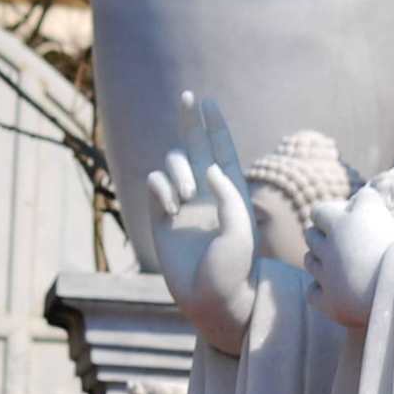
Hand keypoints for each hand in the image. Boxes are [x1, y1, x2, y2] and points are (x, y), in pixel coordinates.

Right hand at [143, 92, 256, 355]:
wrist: (212, 297)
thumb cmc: (233, 267)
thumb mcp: (238, 229)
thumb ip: (226, 194)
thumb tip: (206, 167)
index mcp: (230, 191)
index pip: (221, 149)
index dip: (214, 125)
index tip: (207, 101)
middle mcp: (206, 191)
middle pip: (195, 145)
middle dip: (190, 120)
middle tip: (187, 96)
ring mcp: (182, 202)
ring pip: (173, 163)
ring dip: (178, 169)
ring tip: (186, 195)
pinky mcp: (161, 216)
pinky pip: (154, 184)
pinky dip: (161, 186)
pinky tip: (171, 205)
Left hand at [304, 188, 393, 327]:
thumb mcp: (380, 211)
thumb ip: (366, 198)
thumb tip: (358, 196)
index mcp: (339, 224)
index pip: (318, 211)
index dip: (327, 215)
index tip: (344, 221)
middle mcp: (328, 248)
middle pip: (310, 236)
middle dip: (322, 237)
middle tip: (343, 244)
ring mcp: (326, 277)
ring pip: (310, 262)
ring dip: (320, 261)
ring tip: (340, 265)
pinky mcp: (330, 303)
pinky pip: (312, 293)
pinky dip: (320, 290)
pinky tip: (334, 290)